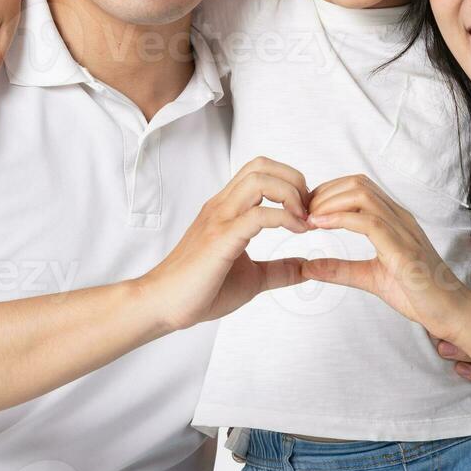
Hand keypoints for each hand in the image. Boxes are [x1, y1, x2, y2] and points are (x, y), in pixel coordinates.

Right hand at [143, 157, 311, 331]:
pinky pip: (258, 215)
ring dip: (291, 194)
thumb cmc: (200, 291)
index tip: (307, 213)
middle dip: (295, 181)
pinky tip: (296, 232)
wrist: (162, 305)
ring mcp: (219, 219)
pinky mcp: (220, 239)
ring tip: (303, 221)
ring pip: (260, 180)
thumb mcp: (252, 279)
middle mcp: (222, 206)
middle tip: (309, 211)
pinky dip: (284, 218)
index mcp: (227, 209)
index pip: (261, 170)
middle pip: (262, 165)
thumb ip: (279, 270)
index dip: (291, 183)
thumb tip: (306, 268)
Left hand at [301, 175, 470, 345]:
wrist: (453, 312)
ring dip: (328, 203)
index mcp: (394, 220)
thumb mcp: (371, 278)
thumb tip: (308, 266)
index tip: (306, 211)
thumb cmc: (420, 294)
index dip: (328, 192)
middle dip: (324, 193)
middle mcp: (399, 218)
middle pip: (357, 183)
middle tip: (302, 214)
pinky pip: (369, 222)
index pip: (358, 187)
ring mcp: (403, 230)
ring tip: (308, 219)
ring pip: (361, 195)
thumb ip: (341, 270)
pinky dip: (340, 219)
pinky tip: (322, 226)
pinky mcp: (404, 250)